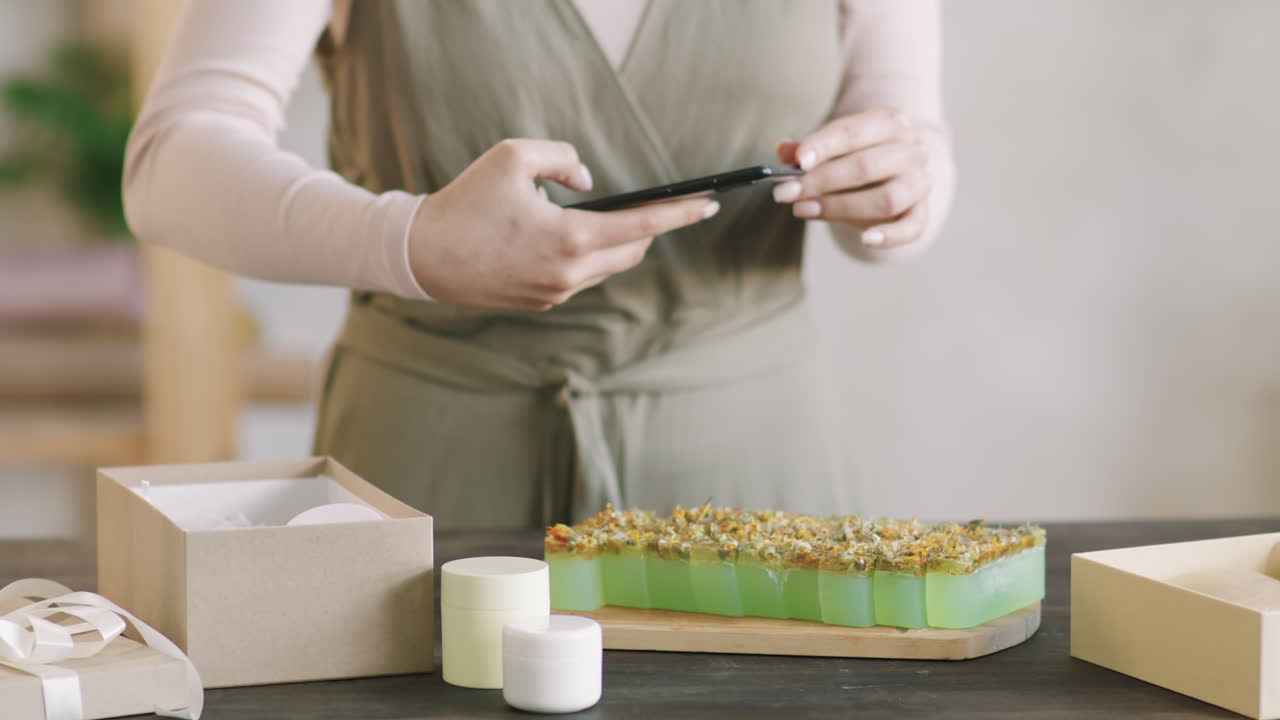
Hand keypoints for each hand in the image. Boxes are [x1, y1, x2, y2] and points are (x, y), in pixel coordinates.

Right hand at [409, 139, 719, 309]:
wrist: (422, 256)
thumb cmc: (466, 201)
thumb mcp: (511, 157)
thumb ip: (561, 158)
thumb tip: (587, 182)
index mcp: (570, 238)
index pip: (642, 225)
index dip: (680, 213)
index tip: (709, 204)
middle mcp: (569, 274)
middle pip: (632, 250)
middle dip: (647, 227)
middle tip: (655, 206)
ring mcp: (556, 294)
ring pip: (606, 267)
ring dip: (612, 242)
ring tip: (594, 218)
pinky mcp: (540, 303)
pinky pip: (578, 277)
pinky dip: (582, 255)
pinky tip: (562, 239)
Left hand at [773, 106, 930, 248]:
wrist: (896, 170)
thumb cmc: (858, 156)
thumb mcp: (834, 147)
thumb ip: (808, 150)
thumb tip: (783, 151)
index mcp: (888, 122)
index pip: (854, 131)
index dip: (824, 145)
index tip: (799, 160)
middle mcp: (910, 149)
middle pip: (866, 166)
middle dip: (821, 181)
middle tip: (786, 193)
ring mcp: (920, 181)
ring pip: (887, 198)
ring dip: (841, 207)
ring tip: (804, 210)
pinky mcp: (922, 211)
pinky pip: (912, 227)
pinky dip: (890, 236)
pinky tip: (866, 240)